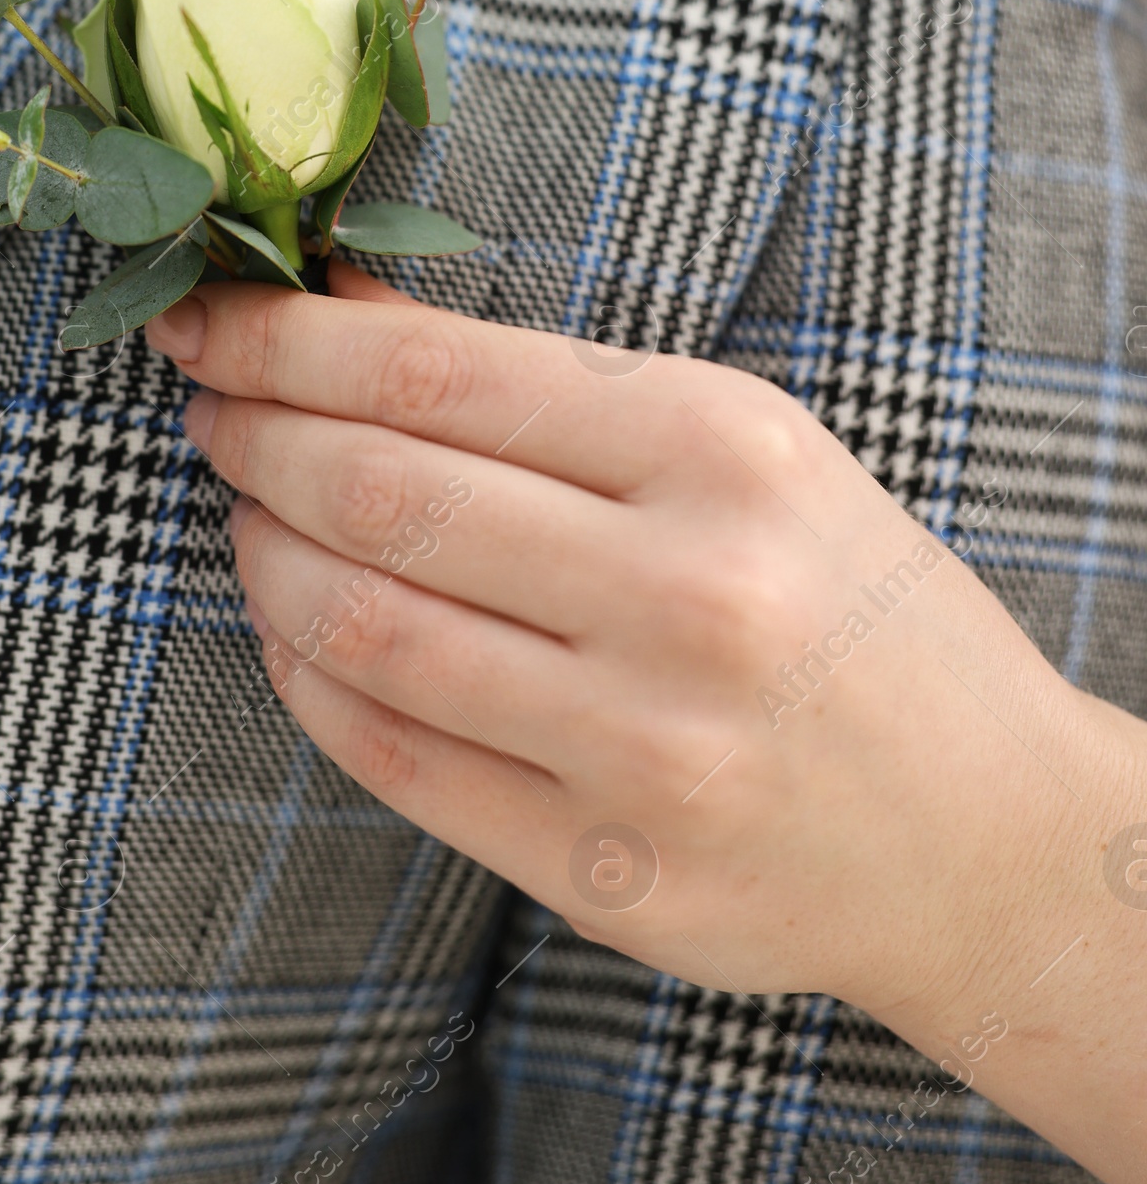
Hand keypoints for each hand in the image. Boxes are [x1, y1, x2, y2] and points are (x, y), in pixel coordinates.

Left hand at [150, 266, 1146, 1183]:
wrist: (982, 829)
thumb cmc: (839, 597)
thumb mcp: (734, 444)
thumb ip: (534, 385)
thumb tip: (339, 309)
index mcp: (720, 450)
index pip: (434, 376)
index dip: (283, 342)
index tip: (201, 319)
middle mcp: (686, 594)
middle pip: (381, 494)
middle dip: (254, 436)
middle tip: (210, 411)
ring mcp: (644, 749)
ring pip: (366, 627)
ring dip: (265, 555)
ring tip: (248, 513)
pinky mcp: (606, 874)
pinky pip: (395, 756)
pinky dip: (309, 676)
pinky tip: (291, 626)